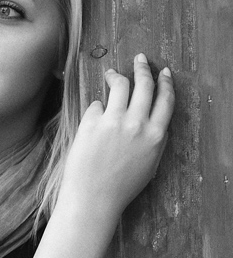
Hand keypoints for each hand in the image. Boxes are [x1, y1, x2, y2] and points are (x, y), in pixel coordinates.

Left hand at [59, 53, 174, 218]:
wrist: (93, 198)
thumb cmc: (120, 187)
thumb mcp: (149, 164)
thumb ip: (152, 140)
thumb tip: (151, 121)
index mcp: (156, 136)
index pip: (166, 100)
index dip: (165, 83)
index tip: (163, 71)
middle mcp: (138, 124)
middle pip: (144, 85)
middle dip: (142, 68)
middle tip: (139, 59)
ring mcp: (114, 121)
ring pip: (120, 86)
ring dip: (116, 76)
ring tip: (111, 74)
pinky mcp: (91, 123)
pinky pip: (95, 105)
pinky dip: (96, 108)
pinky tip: (93, 118)